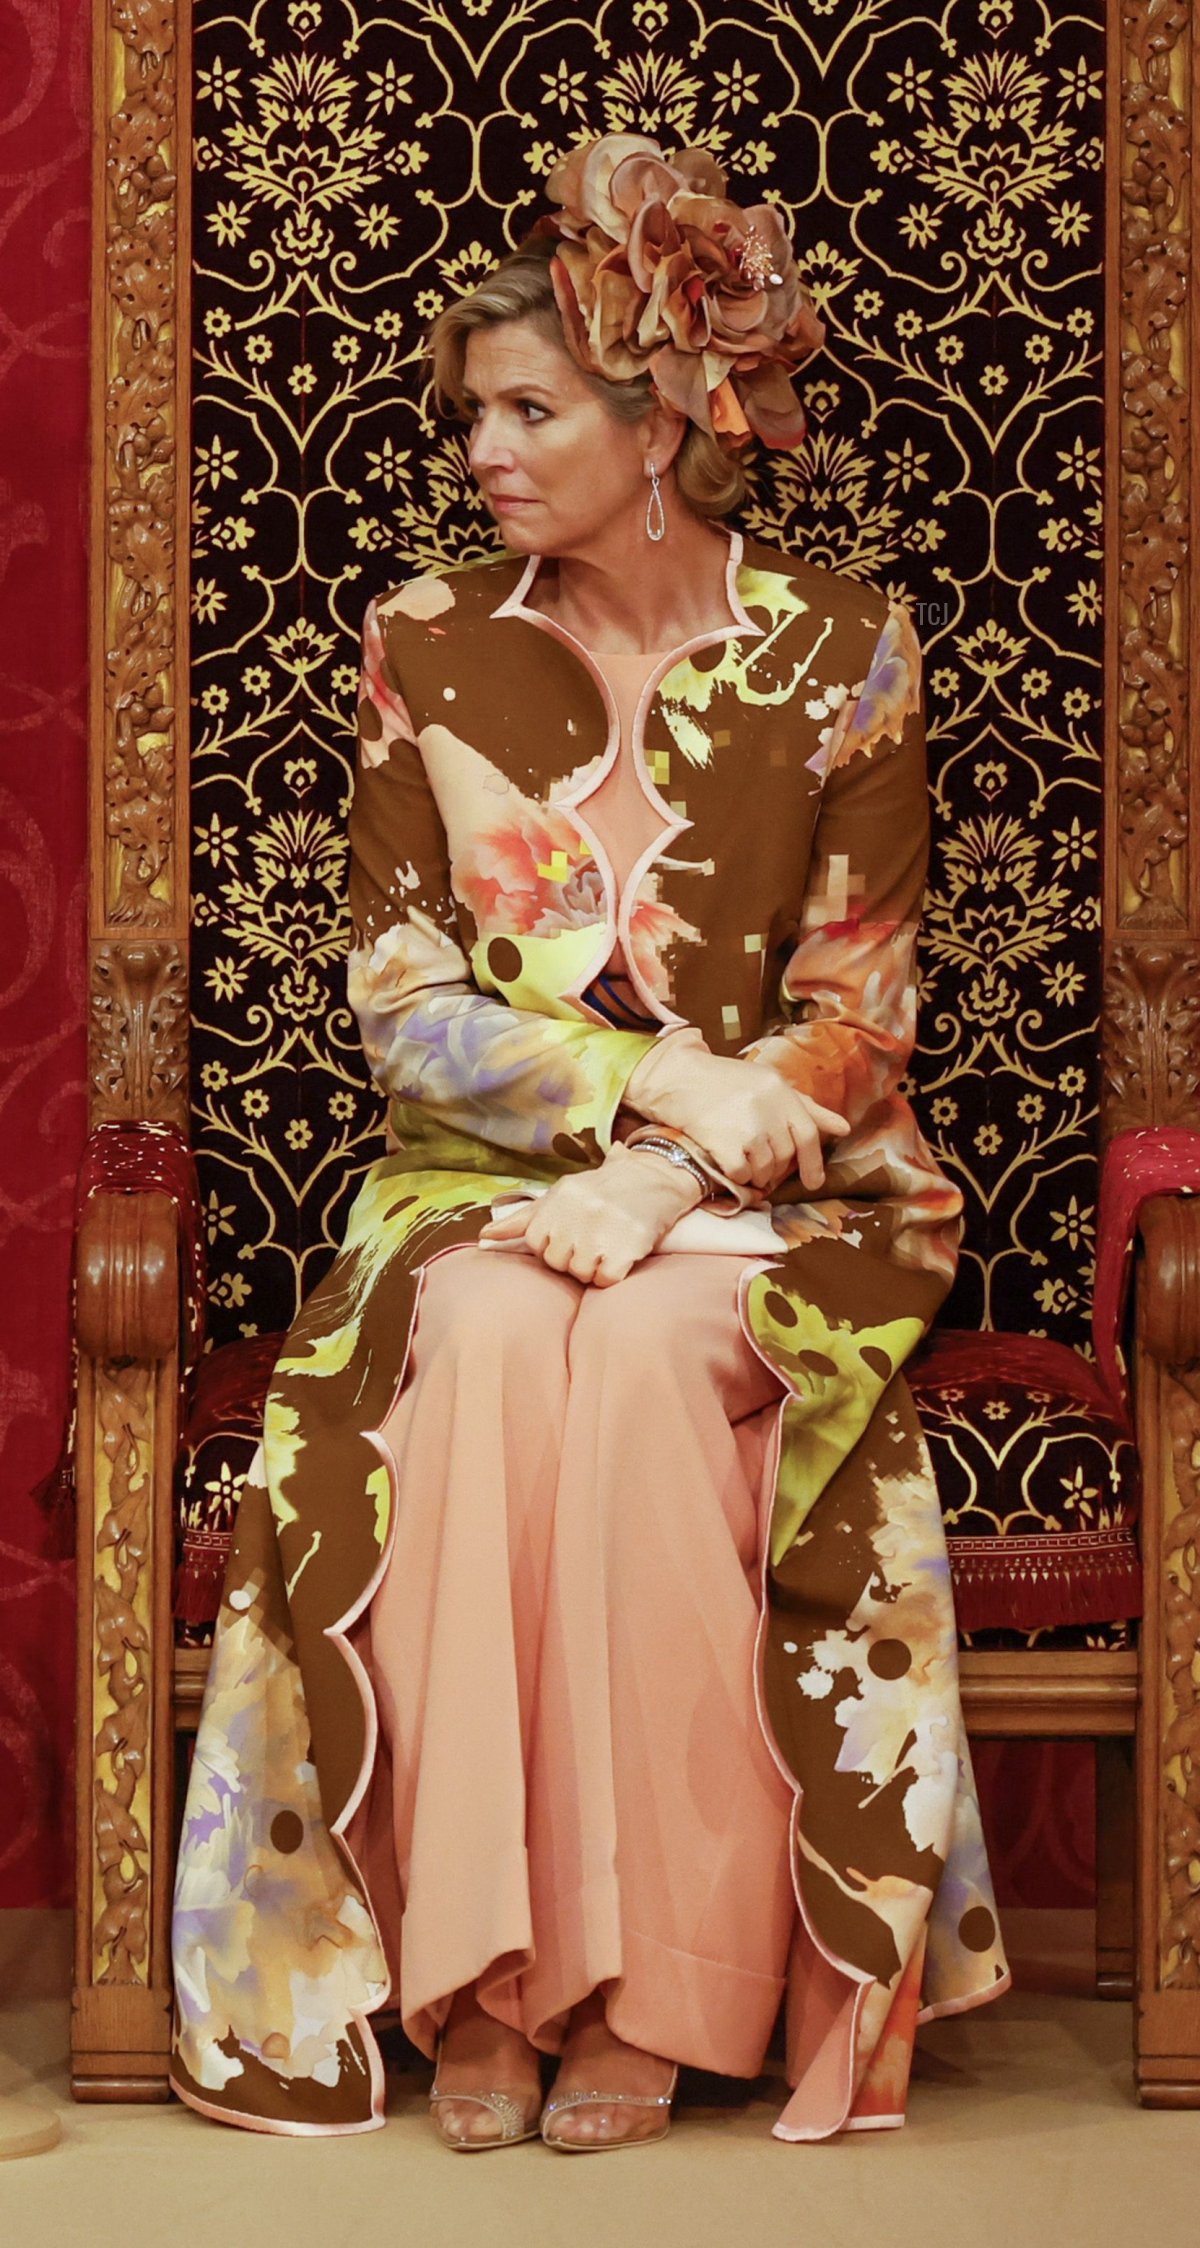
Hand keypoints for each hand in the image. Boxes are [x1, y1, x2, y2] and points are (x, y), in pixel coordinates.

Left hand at [477, 1144, 704, 1285]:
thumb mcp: (560, 1194)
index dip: (553, 1245)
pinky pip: (605, 1280)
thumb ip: (522, 1219)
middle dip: (573, 1257)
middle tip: (592, 1239)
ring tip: (607, 1245)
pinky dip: (612, 1274)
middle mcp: (577, 1214)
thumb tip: (483, 1238)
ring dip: (594, 1267)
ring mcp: (602, 1231)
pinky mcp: (626, 1247)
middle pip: (557, 1262)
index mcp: (557, 1200)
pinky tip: (620, 1255)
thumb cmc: (602, 1189)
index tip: (571, 1235)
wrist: (655, 1179)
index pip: (535, 1244)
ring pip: (580, 1274)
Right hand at [624, 1027, 848, 1192]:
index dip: (814, 1163)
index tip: (814, 1182)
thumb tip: (844, 1128)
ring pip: (764, 1170)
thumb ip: (807, 1108)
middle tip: (760, 1163)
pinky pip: (742, 1175)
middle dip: (776, 1168)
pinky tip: (728, 1164)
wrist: (678, 1079)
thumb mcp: (768, 1084)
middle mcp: (768, 1108)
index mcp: (780, 1091)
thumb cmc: (724, 1082)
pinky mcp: (725, 1143)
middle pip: (785, 1157)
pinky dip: (737, 1176)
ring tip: (742, 1159)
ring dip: (755, 1173)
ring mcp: (747, 1127)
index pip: (808, 1134)